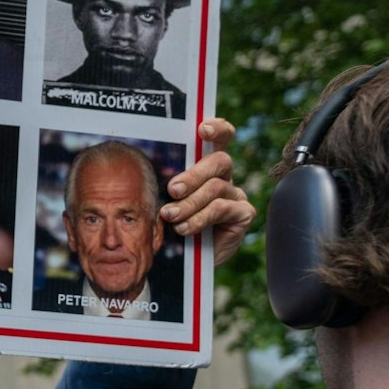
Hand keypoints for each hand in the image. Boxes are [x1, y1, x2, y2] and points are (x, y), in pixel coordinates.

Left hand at [161, 118, 254, 265]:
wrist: (186, 260)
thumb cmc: (172, 224)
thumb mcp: (165, 200)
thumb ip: (165, 184)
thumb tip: (145, 170)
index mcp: (206, 165)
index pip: (220, 138)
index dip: (217, 128)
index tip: (203, 129)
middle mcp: (224, 176)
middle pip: (219, 161)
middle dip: (194, 174)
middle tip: (173, 189)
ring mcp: (235, 195)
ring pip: (216, 187)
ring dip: (190, 203)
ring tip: (171, 216)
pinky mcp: (243, 214)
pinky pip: (222, 209)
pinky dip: (200, 218)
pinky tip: (184, 229)